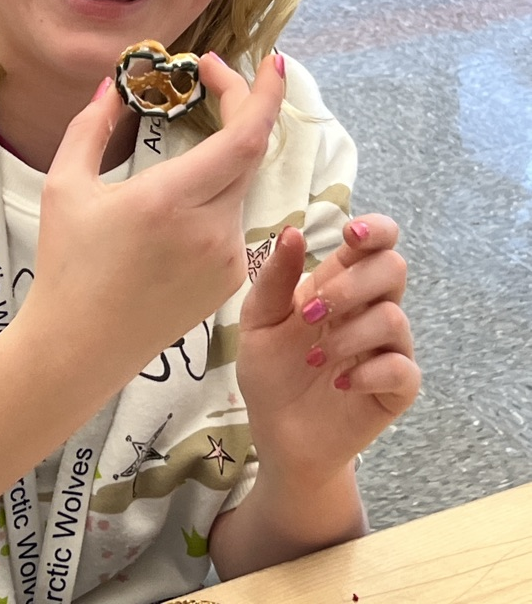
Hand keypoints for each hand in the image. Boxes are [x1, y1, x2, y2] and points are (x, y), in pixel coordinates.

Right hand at [25, 53, 286, 383]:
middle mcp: (210, 229)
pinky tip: (177, 210)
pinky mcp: (231, 280)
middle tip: (214, 79)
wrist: (79, 347)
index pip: (244, 138)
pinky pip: (233, 220)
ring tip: (187, 146)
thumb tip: (112, 85)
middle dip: (243, 107)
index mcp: (170, 200)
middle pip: (250, 152)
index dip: (264, 94)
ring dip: (222, 156)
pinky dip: (216, 196)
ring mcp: (226, 258)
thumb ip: (90, 126)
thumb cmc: (66, 265)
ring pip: (239, 185)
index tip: (272, 60)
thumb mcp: (64, 186)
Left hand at [236, 216, 420, 483]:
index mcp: (340, 284)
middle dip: (351, 286)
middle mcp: (370, 309)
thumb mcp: (259, 322)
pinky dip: (370, 372)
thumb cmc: (271, 372)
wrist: (278, 434)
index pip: (378, 241)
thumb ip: (275, 279)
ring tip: (315, 359)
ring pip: (395, 318)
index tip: (351, 234)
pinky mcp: (396, 389)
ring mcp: (387, 348)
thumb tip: (293, 231)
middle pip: (393, 268)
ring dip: (350, 335)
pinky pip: (403, 369)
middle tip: (311, 315)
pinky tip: (341, 383)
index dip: (375, 229)